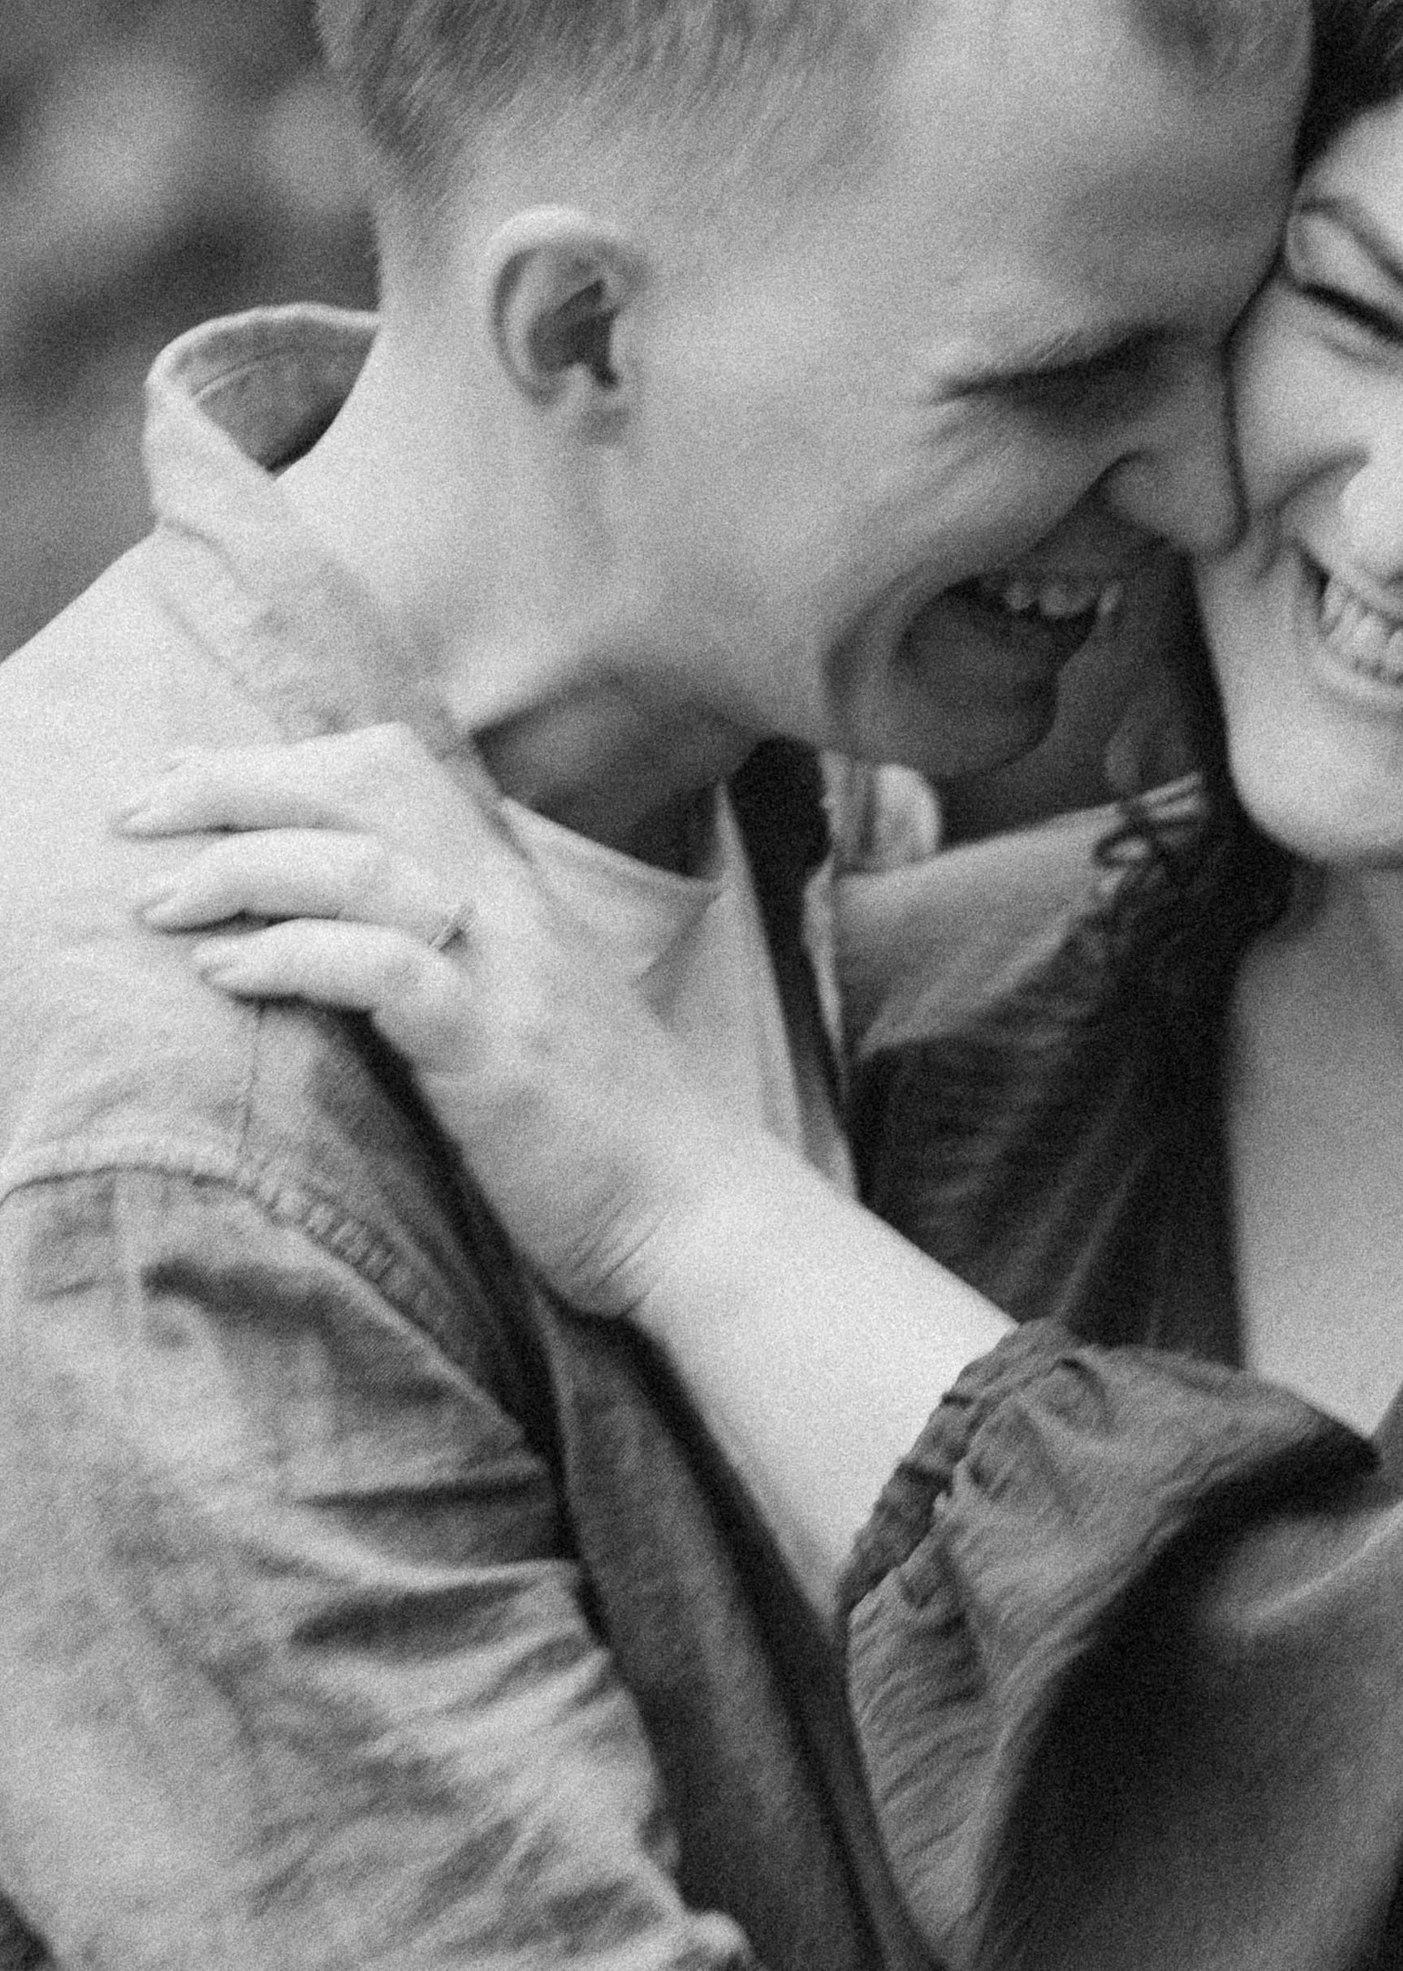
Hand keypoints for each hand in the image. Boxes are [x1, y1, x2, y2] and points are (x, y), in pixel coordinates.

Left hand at [125, 727, 748, 1313]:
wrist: (697, 1210)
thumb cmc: (605, 1133)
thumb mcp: (530, 1013)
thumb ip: (453, 958)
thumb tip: (341, 942)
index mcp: (514, 892)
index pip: (393, 770)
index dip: (281, 759)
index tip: (191, 778)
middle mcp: (510, 910)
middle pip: (358, 789)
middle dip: (232, 786)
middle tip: (136, 812)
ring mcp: (506, 975)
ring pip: (355, 864)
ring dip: (238, 869)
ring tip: (158, 901)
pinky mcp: (492, 1050)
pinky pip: (378, 968)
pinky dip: (289, 955)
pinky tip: (226, 973)